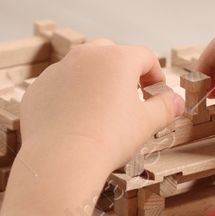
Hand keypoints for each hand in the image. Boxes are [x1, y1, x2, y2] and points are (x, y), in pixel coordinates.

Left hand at [19, 40, 185, 174]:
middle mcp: (85, 57)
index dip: (155, 74)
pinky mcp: (37, 89)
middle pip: (111, 55)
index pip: (144, 57)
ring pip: (81, 69)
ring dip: (93, 84)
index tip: (157, 92)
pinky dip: (68, 98)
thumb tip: (177, 102)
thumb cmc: (106, 139)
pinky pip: (58, 88)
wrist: (61, 160)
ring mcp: (57, 71)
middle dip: (123, 73)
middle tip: (129, 98)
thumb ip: (165, 107)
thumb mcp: (146, 123)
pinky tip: (75, 122)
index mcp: (116, 59)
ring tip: (100, 112)